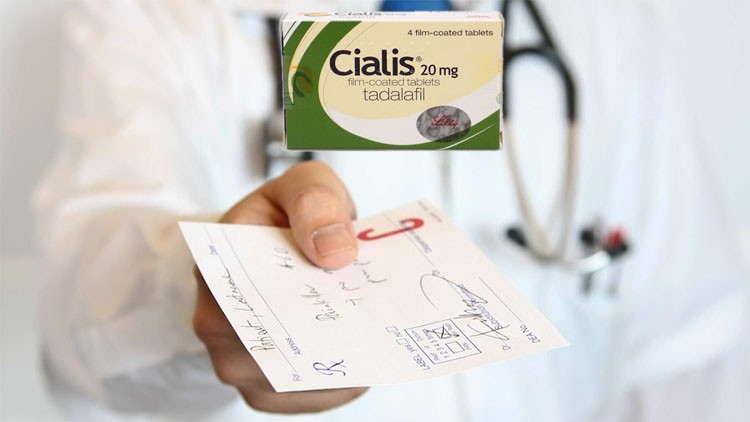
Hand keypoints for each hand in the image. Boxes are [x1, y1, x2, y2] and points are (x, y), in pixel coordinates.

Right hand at [192, 161, 366, 412]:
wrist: (281, 244)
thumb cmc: (290, 215)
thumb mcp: (305, 184)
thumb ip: (315, 201)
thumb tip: (335, 253)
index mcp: (216, 266)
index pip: (253, 290)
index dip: (303, 294)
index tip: (348, 283)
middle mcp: (215, 323)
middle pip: (278, 343)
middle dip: (331, 333)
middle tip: (379, 318)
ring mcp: (235, 362)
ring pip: (295, 378)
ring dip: (341, 363)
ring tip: (379, 337)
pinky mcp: (262, 390)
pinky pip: (305, 398)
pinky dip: (339, 384)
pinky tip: (366, 360)